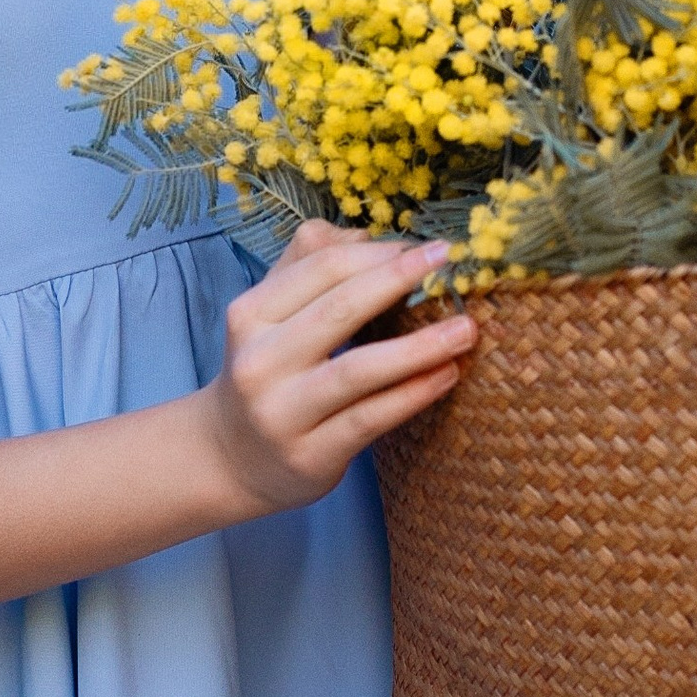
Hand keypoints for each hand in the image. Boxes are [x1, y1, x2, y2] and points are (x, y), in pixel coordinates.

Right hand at [202, 219, 475, 518]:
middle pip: (338, 310)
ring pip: (359, 369)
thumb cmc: (268, 371)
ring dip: (419, 346)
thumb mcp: (271, 315)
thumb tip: (368, 239)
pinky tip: (446, 375)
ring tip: (465, 329)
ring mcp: (282, 413)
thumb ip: (310, 266)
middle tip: (450, 264)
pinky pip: (370, 418)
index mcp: (250, 315)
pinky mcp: (310, 455)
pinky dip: (412, 394)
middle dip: (399, 281)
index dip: (378, 253)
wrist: (230, 458)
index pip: (321, 268)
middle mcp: (259, 362)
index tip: (426, 247)